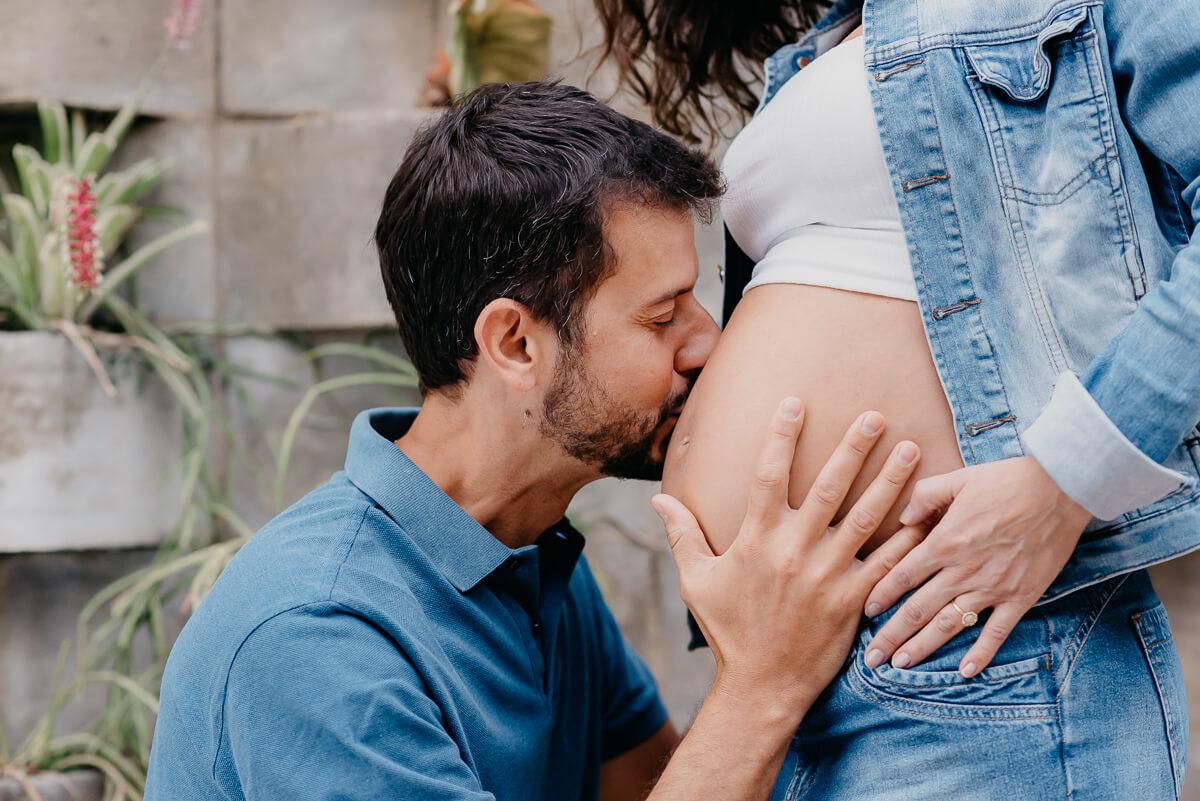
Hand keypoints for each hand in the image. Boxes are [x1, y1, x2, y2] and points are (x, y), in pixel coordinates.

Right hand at [652, 397, 924, 717]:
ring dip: (891, 481)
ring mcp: (828, 576)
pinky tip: (928, 512)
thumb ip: (681, 535)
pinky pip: (887, 563)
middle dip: (854, 448)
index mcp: (756, 540)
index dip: (781, 437)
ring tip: (912, 448)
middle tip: (875, 415)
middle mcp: (794, 551)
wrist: (762, 686)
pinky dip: (910, 538)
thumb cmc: (728, 630)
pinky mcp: (853, 600)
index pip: (769, 475)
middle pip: (830, 487)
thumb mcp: (696, 580)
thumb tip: (658, 500)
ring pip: (866, 518)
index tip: (795, 403)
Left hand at [862, 456, 1091, 677]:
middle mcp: (963, 571)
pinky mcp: (1021, 596)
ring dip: (923, 647)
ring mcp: (992, 587)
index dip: (880, 596)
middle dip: (891, 635)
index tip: (865, 612)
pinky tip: (966, 672)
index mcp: (944, 543)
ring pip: (949, 626)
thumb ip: (924, 496)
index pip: (901, 577)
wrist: (1060, 489)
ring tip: (901, 665)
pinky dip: (982, 654)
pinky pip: (997, 632)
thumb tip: (903, 518)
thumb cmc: (1006, 481)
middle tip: (871, 658)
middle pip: (918, 610)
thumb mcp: (956, 480)